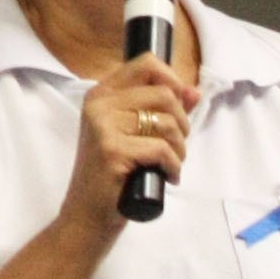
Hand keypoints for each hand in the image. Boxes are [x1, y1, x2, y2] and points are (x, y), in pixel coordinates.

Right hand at [58, 51, 196, 236]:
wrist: (87, 214)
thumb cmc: (113, 176)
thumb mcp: (134, 135)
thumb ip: (161, 110)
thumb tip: (193, 91)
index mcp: (102, 94)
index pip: (146, 64)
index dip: (172, 81)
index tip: (179, 107)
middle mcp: (99, 103)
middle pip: (164, 94)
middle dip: (182, 123)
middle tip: (175, 147)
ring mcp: (103, 125)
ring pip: (167, 123)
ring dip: (180, 149)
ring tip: (170, 164)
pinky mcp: (112, 149)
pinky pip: (162, 149)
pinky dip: (173, 166)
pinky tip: (166, 177)